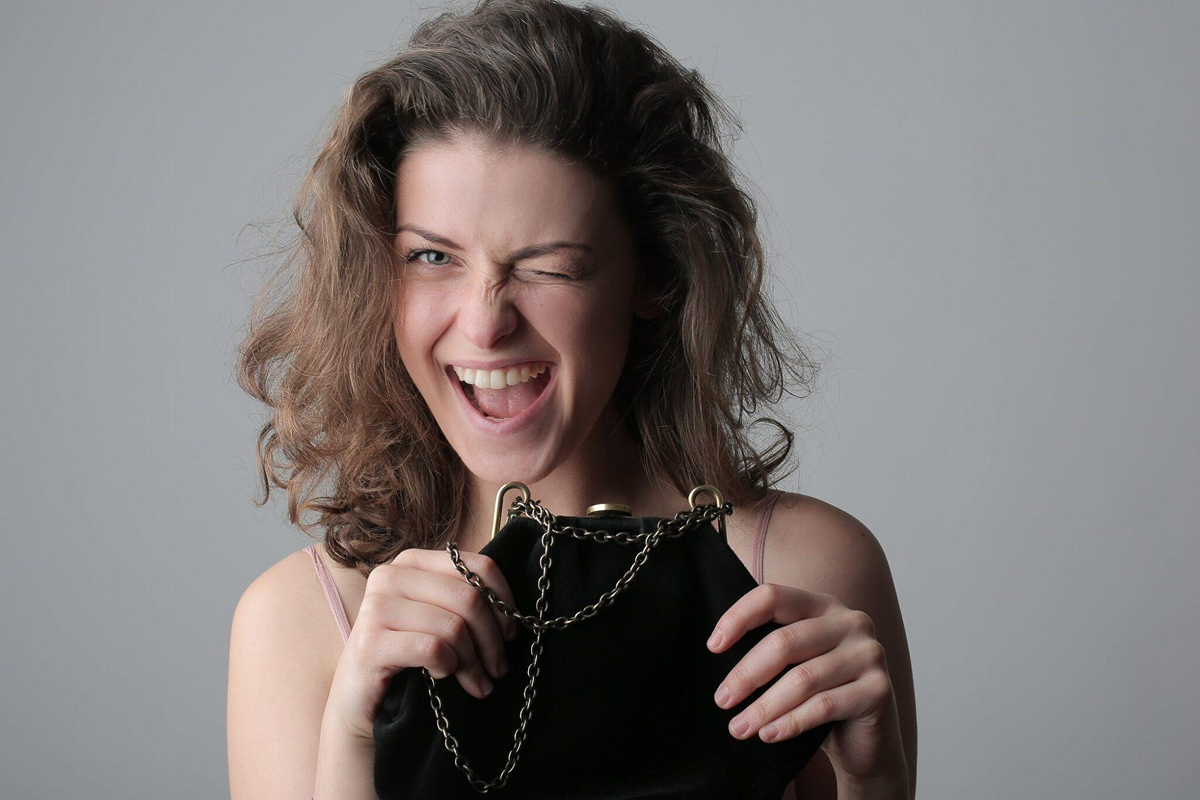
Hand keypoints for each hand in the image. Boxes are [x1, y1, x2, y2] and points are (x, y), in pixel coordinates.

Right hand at [323, 547, 518, 742]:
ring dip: (473, 662)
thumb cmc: (407, 656)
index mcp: (413, 562)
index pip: (478, 567)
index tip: (510, 634)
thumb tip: (512, 611)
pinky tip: (444, 676)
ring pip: (453, 626)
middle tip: (498, 669)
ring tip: (478, 683)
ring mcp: (376, 607)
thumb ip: (464, 601)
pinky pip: (432, 649)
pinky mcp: (370, 643)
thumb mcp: (437, 618)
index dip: (503, 601)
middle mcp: (391, 576)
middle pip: (469, 598)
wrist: (360, 701)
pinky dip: (448, 667)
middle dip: (491, 640)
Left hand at [708, 583, 907, 785]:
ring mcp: (869, 654)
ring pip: (803, 679)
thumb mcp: (795, 663)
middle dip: (746, 674)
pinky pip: (824, 706)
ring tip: (739, 727)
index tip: (713, 646)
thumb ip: (769, 646)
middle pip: (785, 642)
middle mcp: (850, 621)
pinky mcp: (880, 690)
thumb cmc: (821, 695)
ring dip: (764, 707)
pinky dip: (791, 722)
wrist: (866, 740)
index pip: (773, 596)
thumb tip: (714, 647)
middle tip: (722, 700)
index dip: (739, 617)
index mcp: (823, 605)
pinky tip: (768, 734)